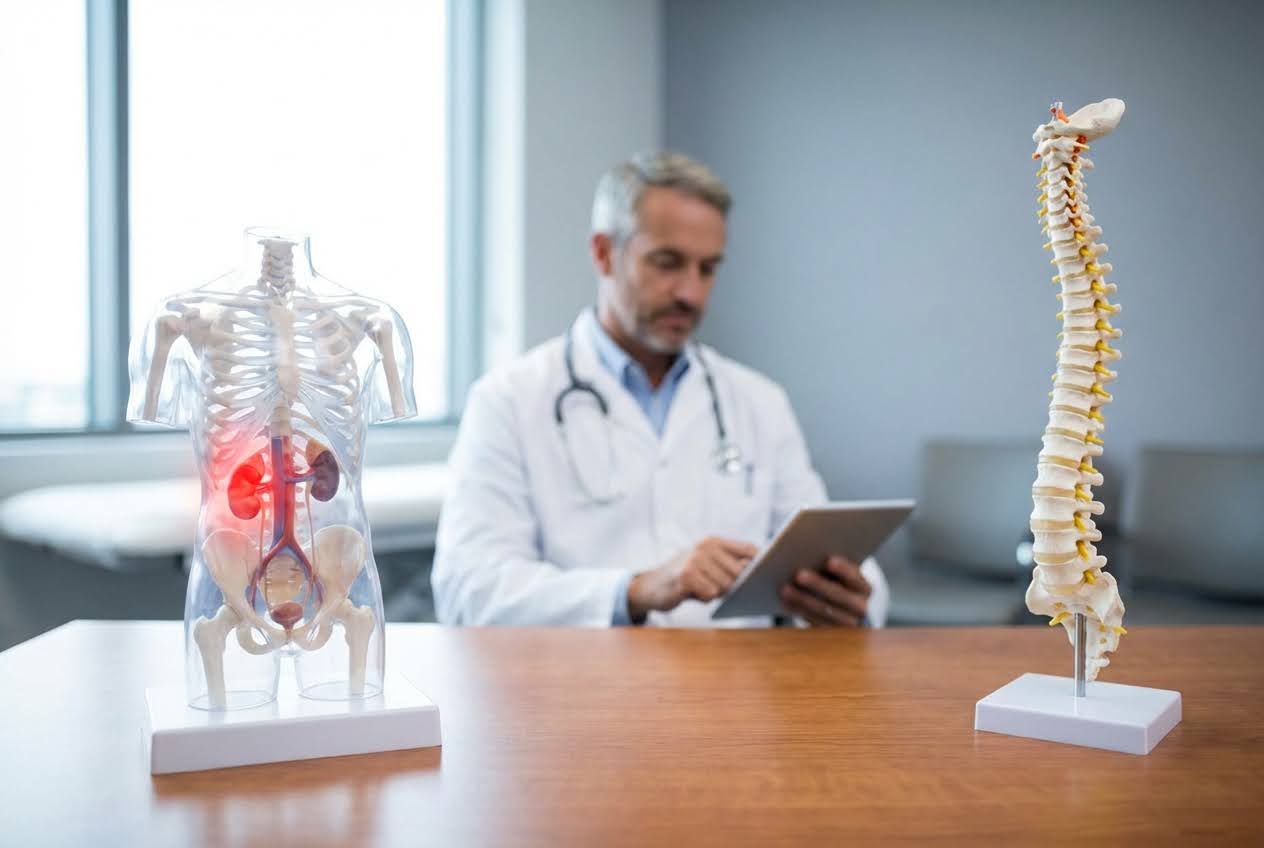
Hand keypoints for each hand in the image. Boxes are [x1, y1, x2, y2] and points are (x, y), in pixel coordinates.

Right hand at [626, 536, 756, 621]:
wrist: (652, 586)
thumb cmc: (687, 578)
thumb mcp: (708, 565)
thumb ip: (730, 565)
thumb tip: (753, 571)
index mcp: (714, 541)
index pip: (749, 549)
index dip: (758, 563)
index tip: (760, 574)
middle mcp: (705, 546)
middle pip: (740, 572)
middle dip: (732, 585)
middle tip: (714, 586)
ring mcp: (695, 559)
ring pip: (726, 585)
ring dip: (715, 593)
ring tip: (700, 587)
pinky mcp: (686, 575)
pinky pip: (710, 593)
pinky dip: (704, 598)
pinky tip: (691, 592)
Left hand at [779, 555, 870, 626]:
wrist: (841, 605)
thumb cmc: (835, 578)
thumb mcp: (838, 570)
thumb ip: (829, 560)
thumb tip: (802, 548)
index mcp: (864, 587)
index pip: (856, 578)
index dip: (844, 570)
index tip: (829, 560)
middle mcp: (860, 607)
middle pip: (838, 596)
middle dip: (818, 584)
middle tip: (799, 574)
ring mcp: (846, 623)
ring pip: (824, 611)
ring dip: (803, 599)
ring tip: (785, 588)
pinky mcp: (829, 633)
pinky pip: (814, 622)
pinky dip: (798, 610)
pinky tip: (785, 601)